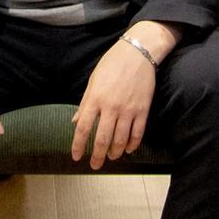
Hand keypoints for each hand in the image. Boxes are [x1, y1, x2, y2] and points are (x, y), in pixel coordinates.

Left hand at [71, 29, 167, 168]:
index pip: (83, 127)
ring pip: (120, 140)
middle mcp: (111, 107)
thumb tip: (75, 121)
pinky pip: (137, 133)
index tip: (76, 156)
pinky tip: (127, 150)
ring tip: (111, 158)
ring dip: (114, 152)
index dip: (78, 145)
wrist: (137, 53)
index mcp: (95, 98)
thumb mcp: (93, 81)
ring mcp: (128, 110)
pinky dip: (132, 145)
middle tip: (95, 165)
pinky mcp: (142, 110)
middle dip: (97, 156)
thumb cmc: (112, 64)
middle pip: (102, 139)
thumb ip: (85, 103)